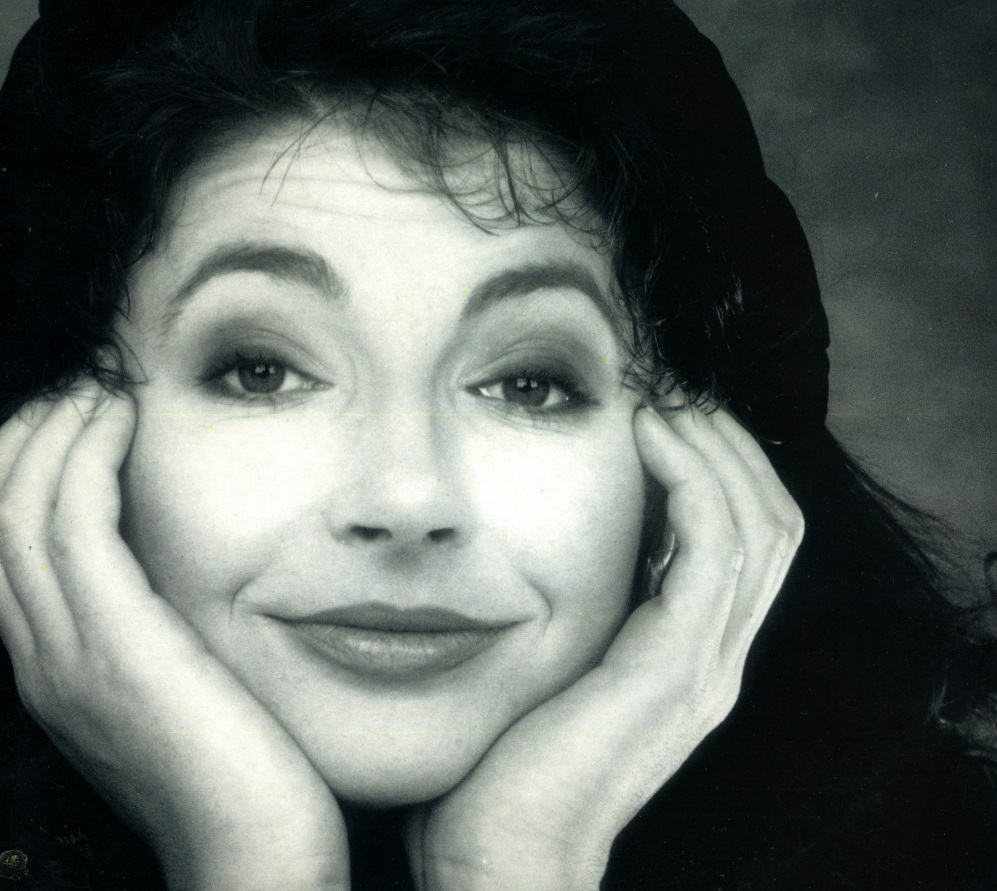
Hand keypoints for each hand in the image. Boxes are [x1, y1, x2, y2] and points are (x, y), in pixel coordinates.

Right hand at [0, 383, 348, 890]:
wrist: (254, 851)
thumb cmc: (242, 766)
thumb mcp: (184, 688)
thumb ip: (159, 633)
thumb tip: (178, 574)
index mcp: (54, 664)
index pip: (8, 541)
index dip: (30, 465)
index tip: (80, 414)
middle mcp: (41, 655)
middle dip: (30, 435)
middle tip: (82, 384)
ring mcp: (68, 651)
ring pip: (22, 508)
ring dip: (56, 431)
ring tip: (102, 385)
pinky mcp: (115, 644)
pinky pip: (75, 523)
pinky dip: (88, 457)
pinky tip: (125, 418)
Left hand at [405, 404, 803, 889]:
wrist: (502, 855)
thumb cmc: (507, 762)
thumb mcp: (556, 668)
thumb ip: (582, 614)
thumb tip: (556, 546)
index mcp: (692, 659)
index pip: (745, 541)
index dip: (720, 468)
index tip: (666, 417)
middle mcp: (716, 660)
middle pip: (771, 522)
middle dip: (730, 447)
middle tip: (675, 394)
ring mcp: (705, 667)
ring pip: (758, 524)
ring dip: (717, 450)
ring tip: (663, 404)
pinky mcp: (675, 669)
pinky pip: (712, 548)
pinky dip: (692, 480)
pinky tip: (648, 439)